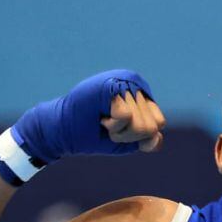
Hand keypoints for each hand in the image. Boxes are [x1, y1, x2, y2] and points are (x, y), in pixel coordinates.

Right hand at [14, 69, 164, 162]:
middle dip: (129, 135)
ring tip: (104, 121)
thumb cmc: (94, 134)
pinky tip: (100, 116)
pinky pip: (126, 118)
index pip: (158, 123)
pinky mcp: (111, 87)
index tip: (118, 128)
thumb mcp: (127, 140)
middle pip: (152, 126)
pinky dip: (113, 126)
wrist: (62, 133)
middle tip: (109, 125)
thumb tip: (157, 135)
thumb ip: (147, 138)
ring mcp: (123, 82)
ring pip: (141, 124)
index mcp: (141, 92)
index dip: (138, 135)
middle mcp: (134, 82)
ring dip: (120, 132)